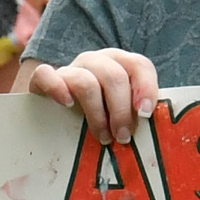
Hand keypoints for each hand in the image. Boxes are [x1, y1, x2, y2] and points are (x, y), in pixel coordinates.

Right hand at [27, 45, 160, 143]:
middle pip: (114, 77)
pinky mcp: (42, 80)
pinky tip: (66, 106)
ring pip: (86, 82)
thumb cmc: (98, 118)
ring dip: (97, 114)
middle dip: (121, 110)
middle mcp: (96, 61)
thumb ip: (137, 114)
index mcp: (120, 64)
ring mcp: (69, 69)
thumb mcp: (121, 113)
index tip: (145, 114)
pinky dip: (58, 89)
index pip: (139, 65)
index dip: (146, 87)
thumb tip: (157, 130)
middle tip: (123, 137)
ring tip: (103, 138)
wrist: (55, 118)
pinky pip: (46, 75)